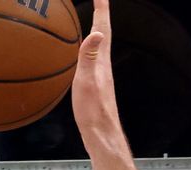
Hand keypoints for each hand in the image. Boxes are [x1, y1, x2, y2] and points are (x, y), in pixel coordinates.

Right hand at [71, 0, 118, 137]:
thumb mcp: (87, 82)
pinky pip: (94, 57)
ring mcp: (101, 75)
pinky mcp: (97, 84)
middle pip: (104, 32)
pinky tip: (87, 52)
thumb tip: (98, 32)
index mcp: (101, 61)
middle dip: (101, 12)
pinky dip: (91, 46)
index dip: (101, 8)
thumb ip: (89, 57)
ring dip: (98, 27)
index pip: (103, 27)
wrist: (101, 135)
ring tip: (95, 16)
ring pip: (100, 44)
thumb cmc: (93, 112)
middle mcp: (104, 65)